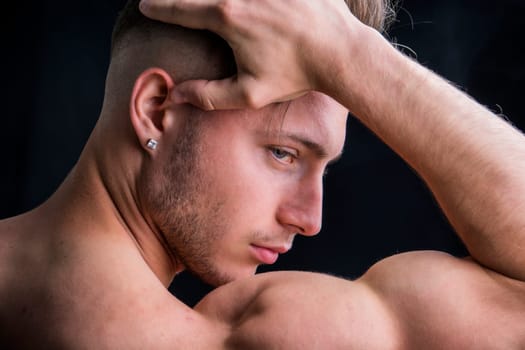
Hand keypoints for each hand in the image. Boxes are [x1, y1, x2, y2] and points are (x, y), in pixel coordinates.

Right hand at [139, 0, 362, 109]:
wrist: (340, 53)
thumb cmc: (296, 75)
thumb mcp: (249, 94)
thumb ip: (209, 95)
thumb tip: (175, 95)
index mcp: (227, 16)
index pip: (181, 8)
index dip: (160, 8)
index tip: (146, 6)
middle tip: (171, 5)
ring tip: (204, 7)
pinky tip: (238, 3)